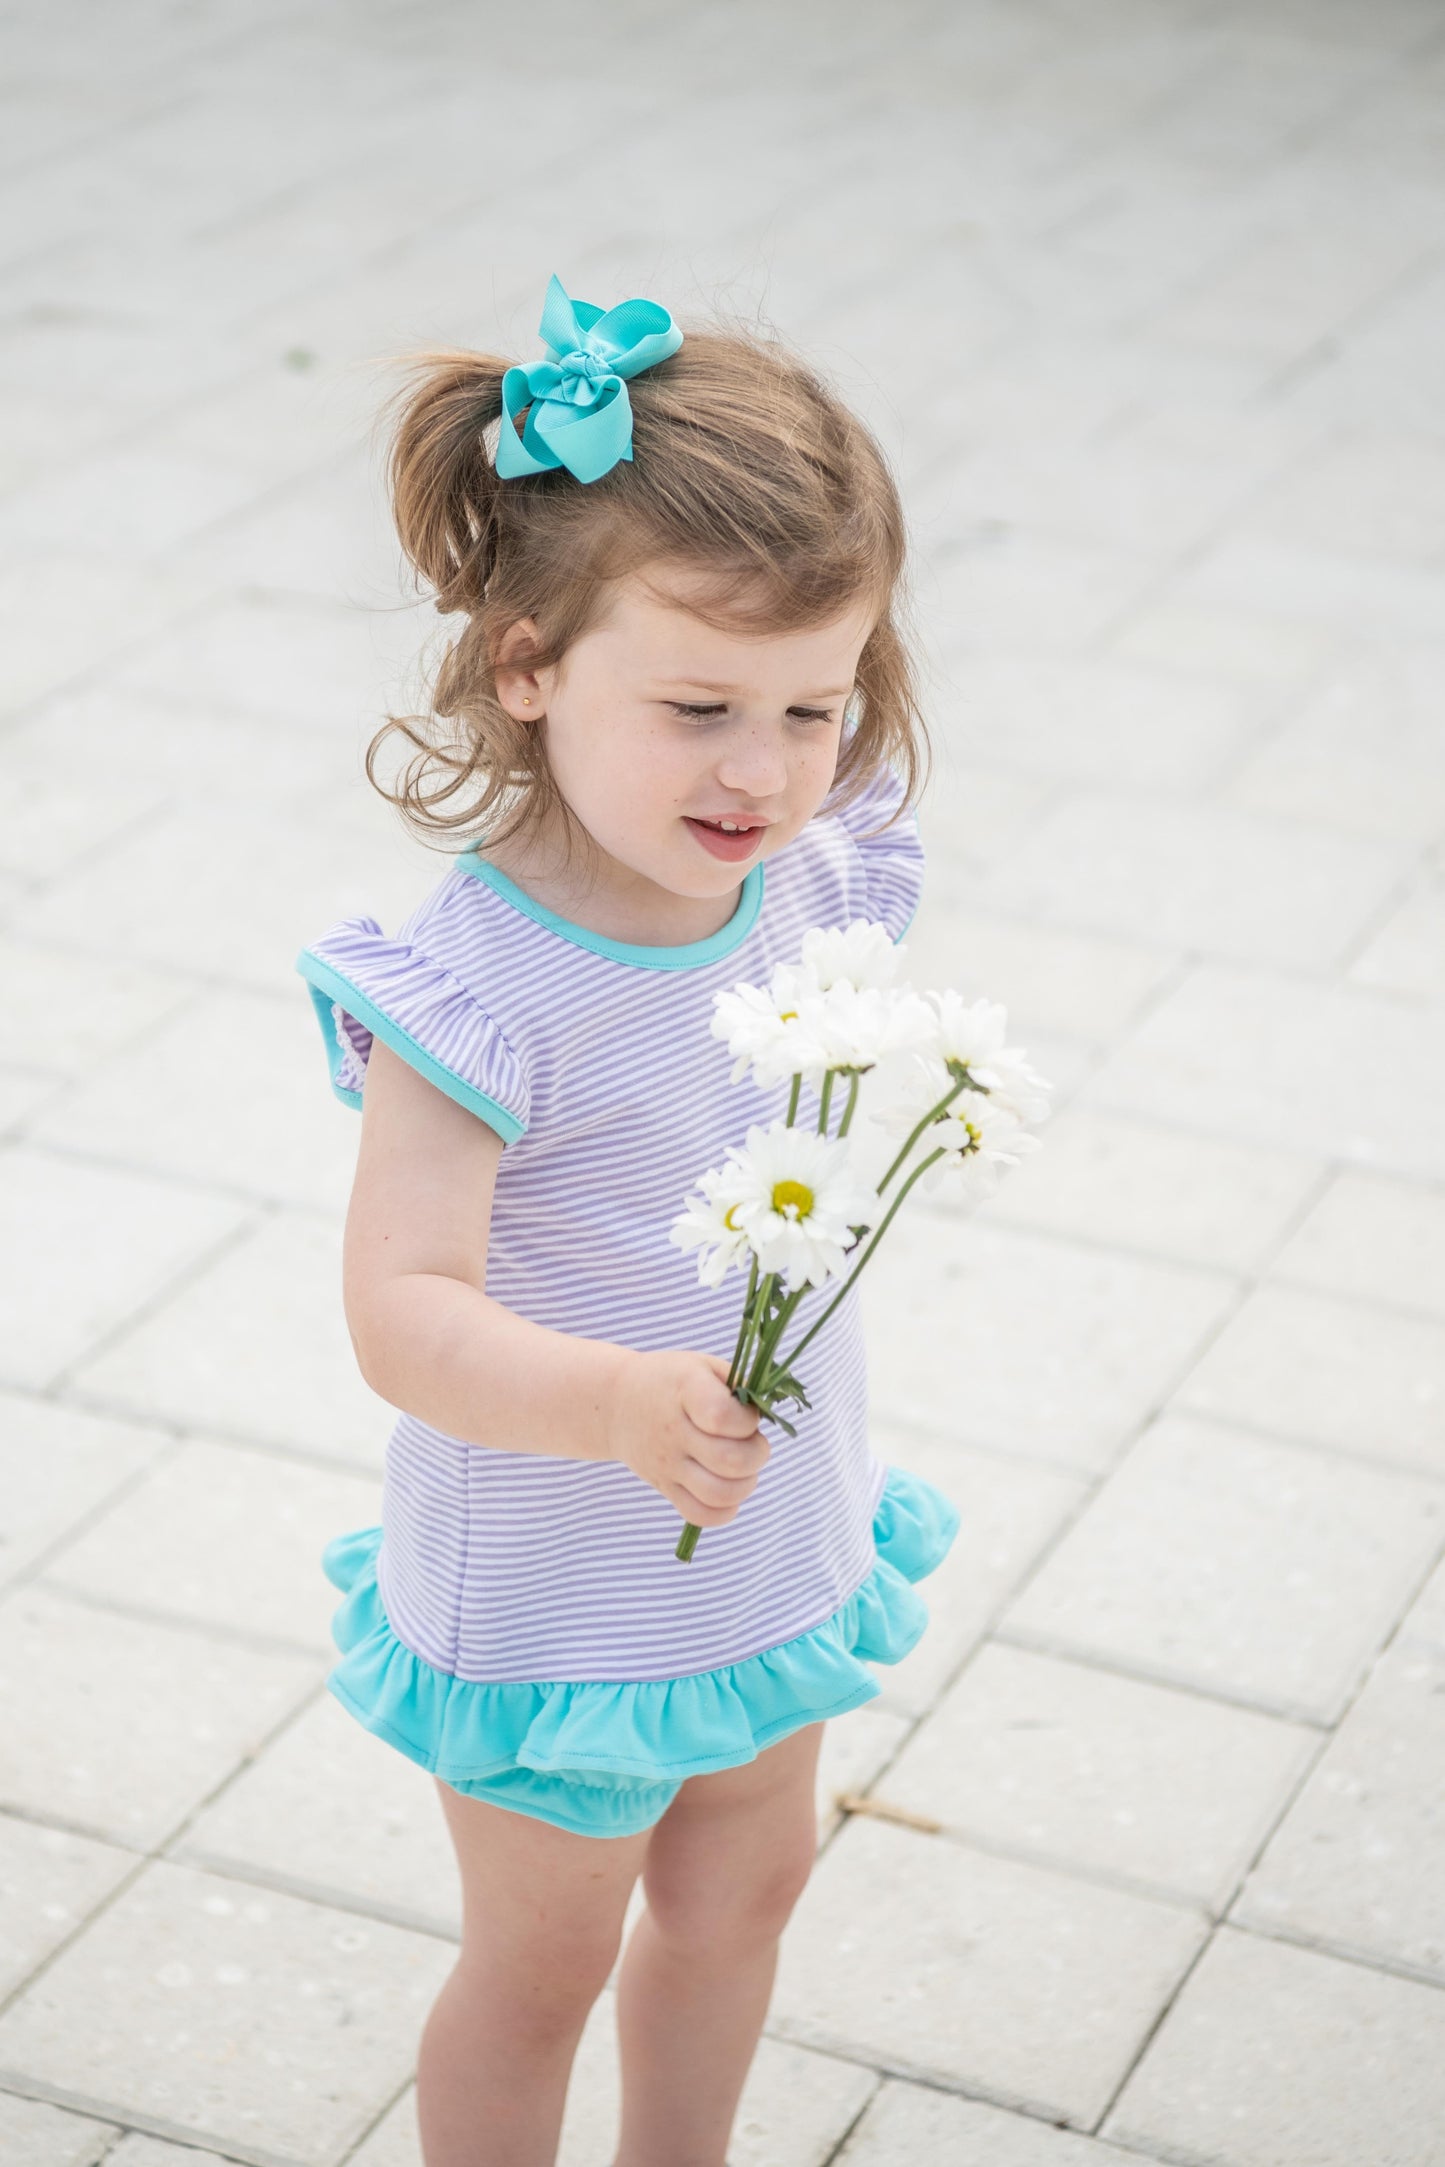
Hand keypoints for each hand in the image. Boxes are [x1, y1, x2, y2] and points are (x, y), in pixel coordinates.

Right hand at [605, 1349, 769, 1527]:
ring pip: (718, 1493)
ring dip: (745, 1484)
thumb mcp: (702, 1365)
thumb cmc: (671, 1381)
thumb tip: (772, 1409)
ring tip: (742, 1469)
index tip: (746, 1416)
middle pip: (729, 1460)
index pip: (723, 1417)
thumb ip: (739, 1383)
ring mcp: (667, 1464)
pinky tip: (727, 1488)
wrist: (617, 1403)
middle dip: (756, 1454)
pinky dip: (724, 1510)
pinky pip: (698, 1515)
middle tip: (752, 1443)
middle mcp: (673, 1431)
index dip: (747, 1421)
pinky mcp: (665, 1488)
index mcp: (685, 1391)